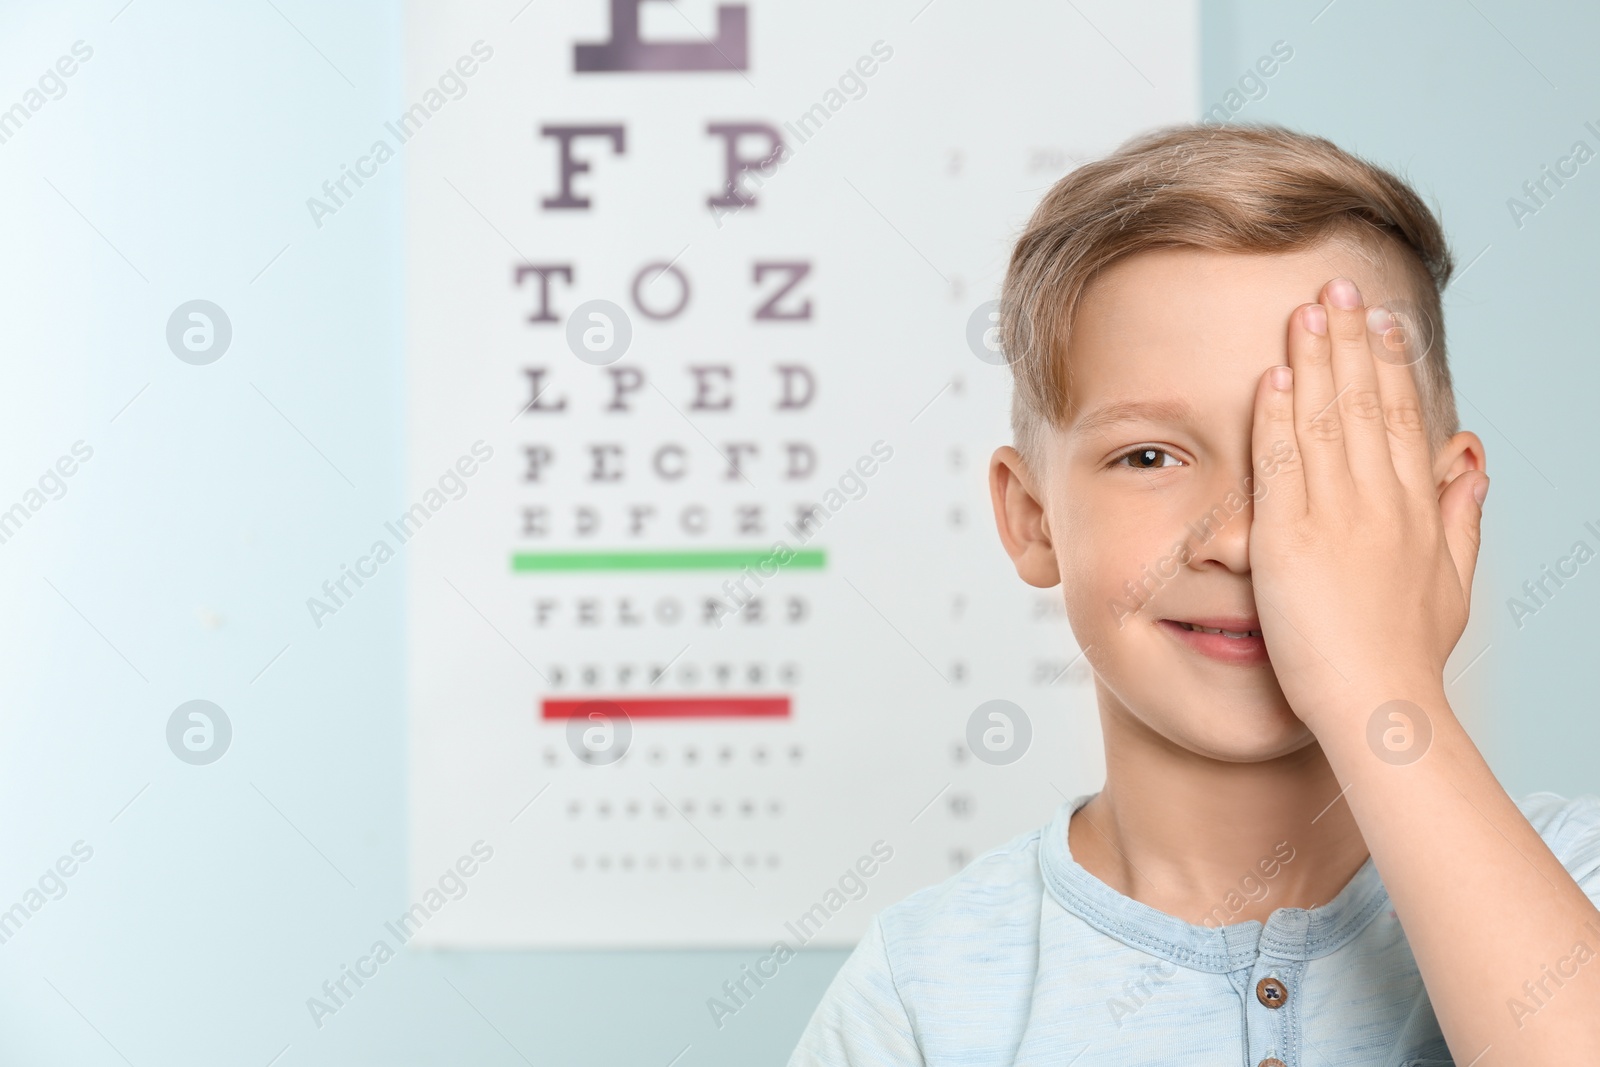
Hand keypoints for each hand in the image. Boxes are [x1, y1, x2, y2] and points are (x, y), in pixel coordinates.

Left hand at [1248, 277, 1488, 730]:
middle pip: (1364, 404)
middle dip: (1349, 341)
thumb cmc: (1407, 655)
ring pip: (1324, 420)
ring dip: (1311, 360)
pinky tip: (1272, 376)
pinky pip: (1282, 463)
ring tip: (1304, 310)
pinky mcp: (1289, 539)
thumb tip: (1470, 461)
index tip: (1379, 321)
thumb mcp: (1454, 582)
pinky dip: (1276, 416)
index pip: (1401, 419)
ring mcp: (1335, 517)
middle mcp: (1379, 503)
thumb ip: (1462, 516)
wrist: (1379, 703)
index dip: (1388, 365)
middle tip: (1336, 287)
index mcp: (1416, 509)